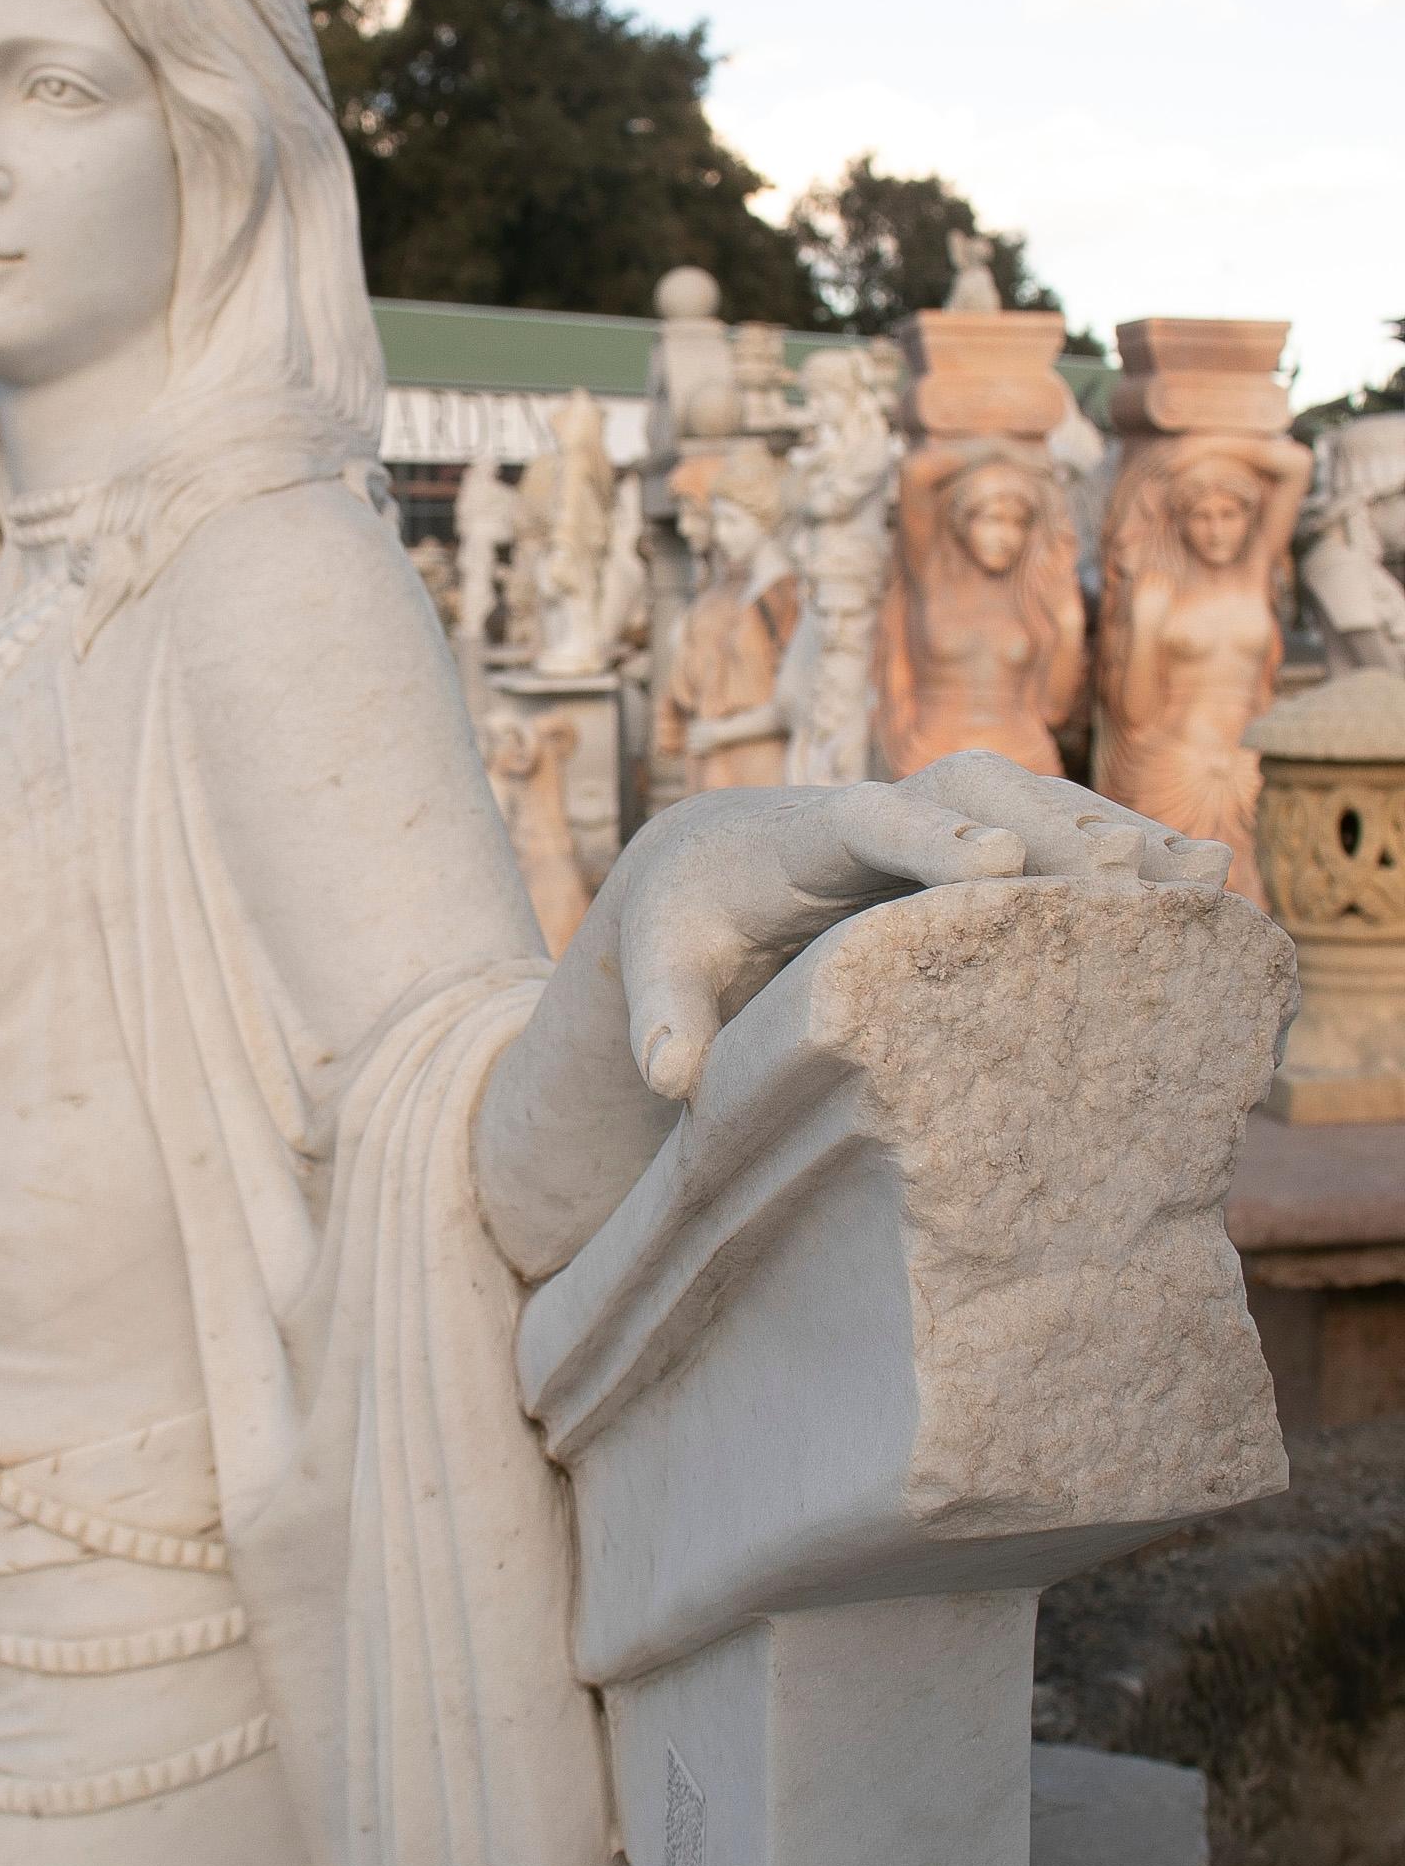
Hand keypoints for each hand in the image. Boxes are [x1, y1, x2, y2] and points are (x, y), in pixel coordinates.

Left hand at [616, 752, 1227, 1103]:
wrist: (706, 866)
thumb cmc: (685, 931)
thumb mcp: (657, 974)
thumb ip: (659, 1019)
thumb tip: (670, 1075)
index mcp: (801, 837)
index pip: (869, 818)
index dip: (935, 833)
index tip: (1000, 861)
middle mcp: (879, 810)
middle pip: (976, 790)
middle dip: (1052, 827)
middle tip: (1125, 880)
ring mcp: (935, 819)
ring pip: (1035, 799)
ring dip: (1116, 833)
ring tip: (1202, 883)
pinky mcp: (975, 845)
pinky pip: (1060, 830)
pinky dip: (1130, 849)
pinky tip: (1208, 886)